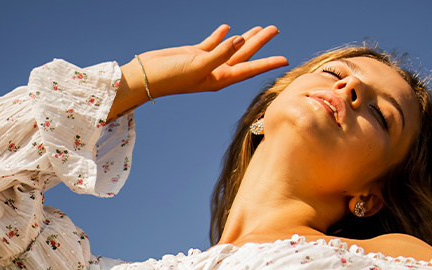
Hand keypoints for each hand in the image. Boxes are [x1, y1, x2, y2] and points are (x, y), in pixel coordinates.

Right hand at [133, 24, 287, 96]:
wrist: (146, 77)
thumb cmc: (172, 76)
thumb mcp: (199, 64)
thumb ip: (221, 53)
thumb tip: (240, 39)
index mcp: (220, 79)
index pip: (250, 69)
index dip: (268, 63)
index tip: (285, 59)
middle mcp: (217, 72)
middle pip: (244, 55)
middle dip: (260, 42)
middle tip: (275, 29)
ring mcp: (206, 63)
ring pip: (231, 48)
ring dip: (245, 38)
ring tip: (260, 28)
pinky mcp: (194, 54)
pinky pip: (213, 44)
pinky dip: (221, 36)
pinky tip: (228, 28)